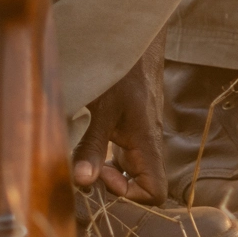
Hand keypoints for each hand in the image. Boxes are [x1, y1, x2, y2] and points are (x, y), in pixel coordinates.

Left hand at [73, 33, 165, 203]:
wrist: (135, 41)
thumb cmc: (123, 71)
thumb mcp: (103, 109)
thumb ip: (93, 146)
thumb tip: (82, 182)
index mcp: (148, 144)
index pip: (155, 193)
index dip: (129, 195)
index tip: (103, 175)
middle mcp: (148, 146)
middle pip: (143, 186)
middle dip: (116, 187)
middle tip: (90, 168)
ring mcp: (141, 138)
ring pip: (133, 172)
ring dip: (110, 174)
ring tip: (88, 157)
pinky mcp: (131, 129)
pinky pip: (125, 157)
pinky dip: (108, 160)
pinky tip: (91, 146)